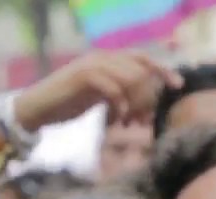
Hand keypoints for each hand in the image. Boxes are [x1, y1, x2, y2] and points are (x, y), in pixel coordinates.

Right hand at [12, 50, 182, 131]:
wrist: (37, 109)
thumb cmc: (69, 104)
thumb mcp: (100, 98)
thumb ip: (121, 96)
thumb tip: (147, 109)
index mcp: (108, 60)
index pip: (142, 59)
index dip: (162, 70)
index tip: (178, 85)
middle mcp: (101, 58)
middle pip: (141, 70)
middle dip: (148, 97)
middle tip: (144, 121)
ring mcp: (91, 65)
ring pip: (130, 78)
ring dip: (136, 103)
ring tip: (130, 124)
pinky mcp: (82, 76)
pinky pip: (113, 88)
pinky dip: (120, 106)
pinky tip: (116, 122)